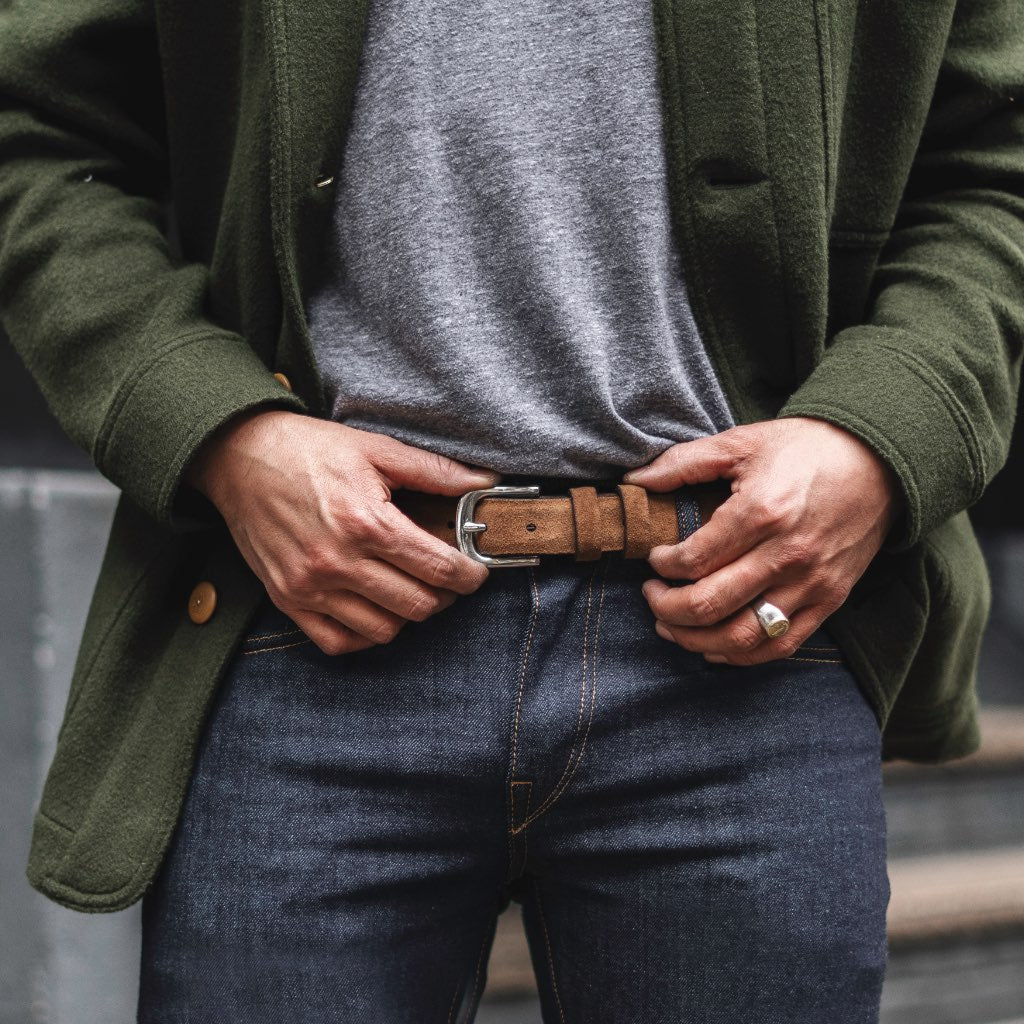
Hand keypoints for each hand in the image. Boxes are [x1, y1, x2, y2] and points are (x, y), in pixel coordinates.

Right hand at [186, 409, 500, 653]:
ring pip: (383, 630)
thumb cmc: (309, 450)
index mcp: (366, 522)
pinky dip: (364, 634)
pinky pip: (338, 642)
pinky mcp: (288, 600)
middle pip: (417, 605)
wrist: (239, 456)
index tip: (476, 571)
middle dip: (444, 594)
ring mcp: (310, 587)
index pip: (439, 569)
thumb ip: (435, 471)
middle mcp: (338, 562)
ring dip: (407, 614)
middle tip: (446, 577)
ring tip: (411, 589)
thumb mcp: (376, 450)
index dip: (470, 575)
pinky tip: (375, 609)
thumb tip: (484, 482)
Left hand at [621, 417, 901, 663]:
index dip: (662, 565)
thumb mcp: (741, 442)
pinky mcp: (829, 601)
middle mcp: (787, 555)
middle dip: (665, 608)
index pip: (693, 560)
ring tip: (671, 625)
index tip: (655, 557)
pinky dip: (740, 656)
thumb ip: (682, 463)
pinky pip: (779, 646)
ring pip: (740, 637)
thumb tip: (634, 482)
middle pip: (709, 605)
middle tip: (651, 594)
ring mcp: (811, 583)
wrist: (879, 460)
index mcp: (762, 512)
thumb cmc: (805, 449)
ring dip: (694, 641)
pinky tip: (713, 647)